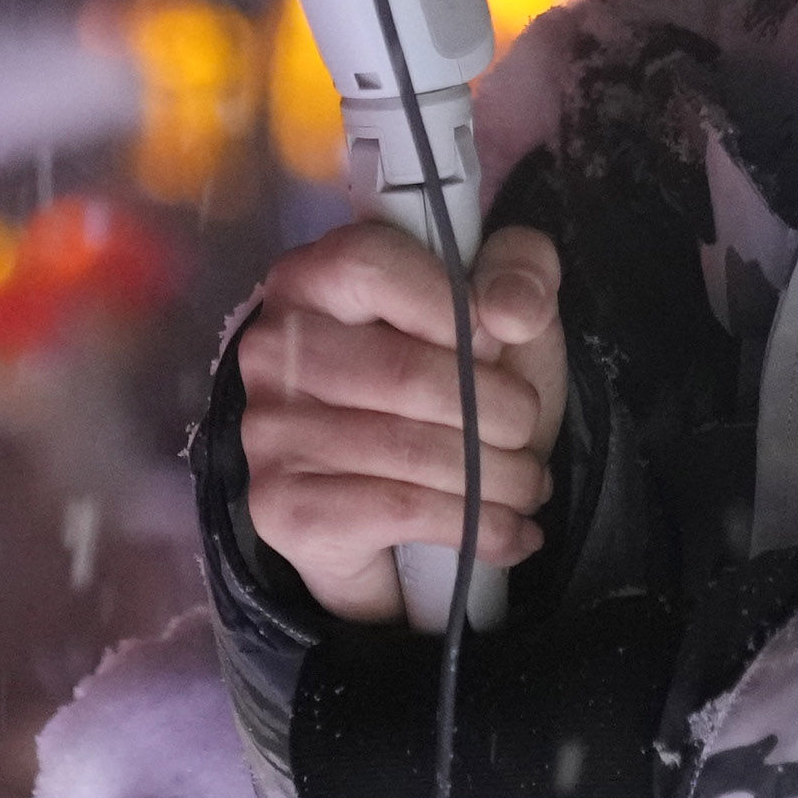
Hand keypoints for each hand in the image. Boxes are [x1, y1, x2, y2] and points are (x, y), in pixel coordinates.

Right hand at [233, 221, 565, 624]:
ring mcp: (269, 431)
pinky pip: (399, 511)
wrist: (410, 520)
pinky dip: (477, 525)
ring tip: (528, 486)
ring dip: (499, 477)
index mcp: (312, 277)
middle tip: (528, 436)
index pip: (372, 265)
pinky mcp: (281, 508)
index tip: (497, 345)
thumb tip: (509, 311)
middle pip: (403, 372)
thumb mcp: (502, 310)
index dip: (454, 305)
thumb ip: (522, 271)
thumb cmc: (457, 388)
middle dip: (499, 413)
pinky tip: (509, 532)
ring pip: (409, 450)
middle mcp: (272, 348)